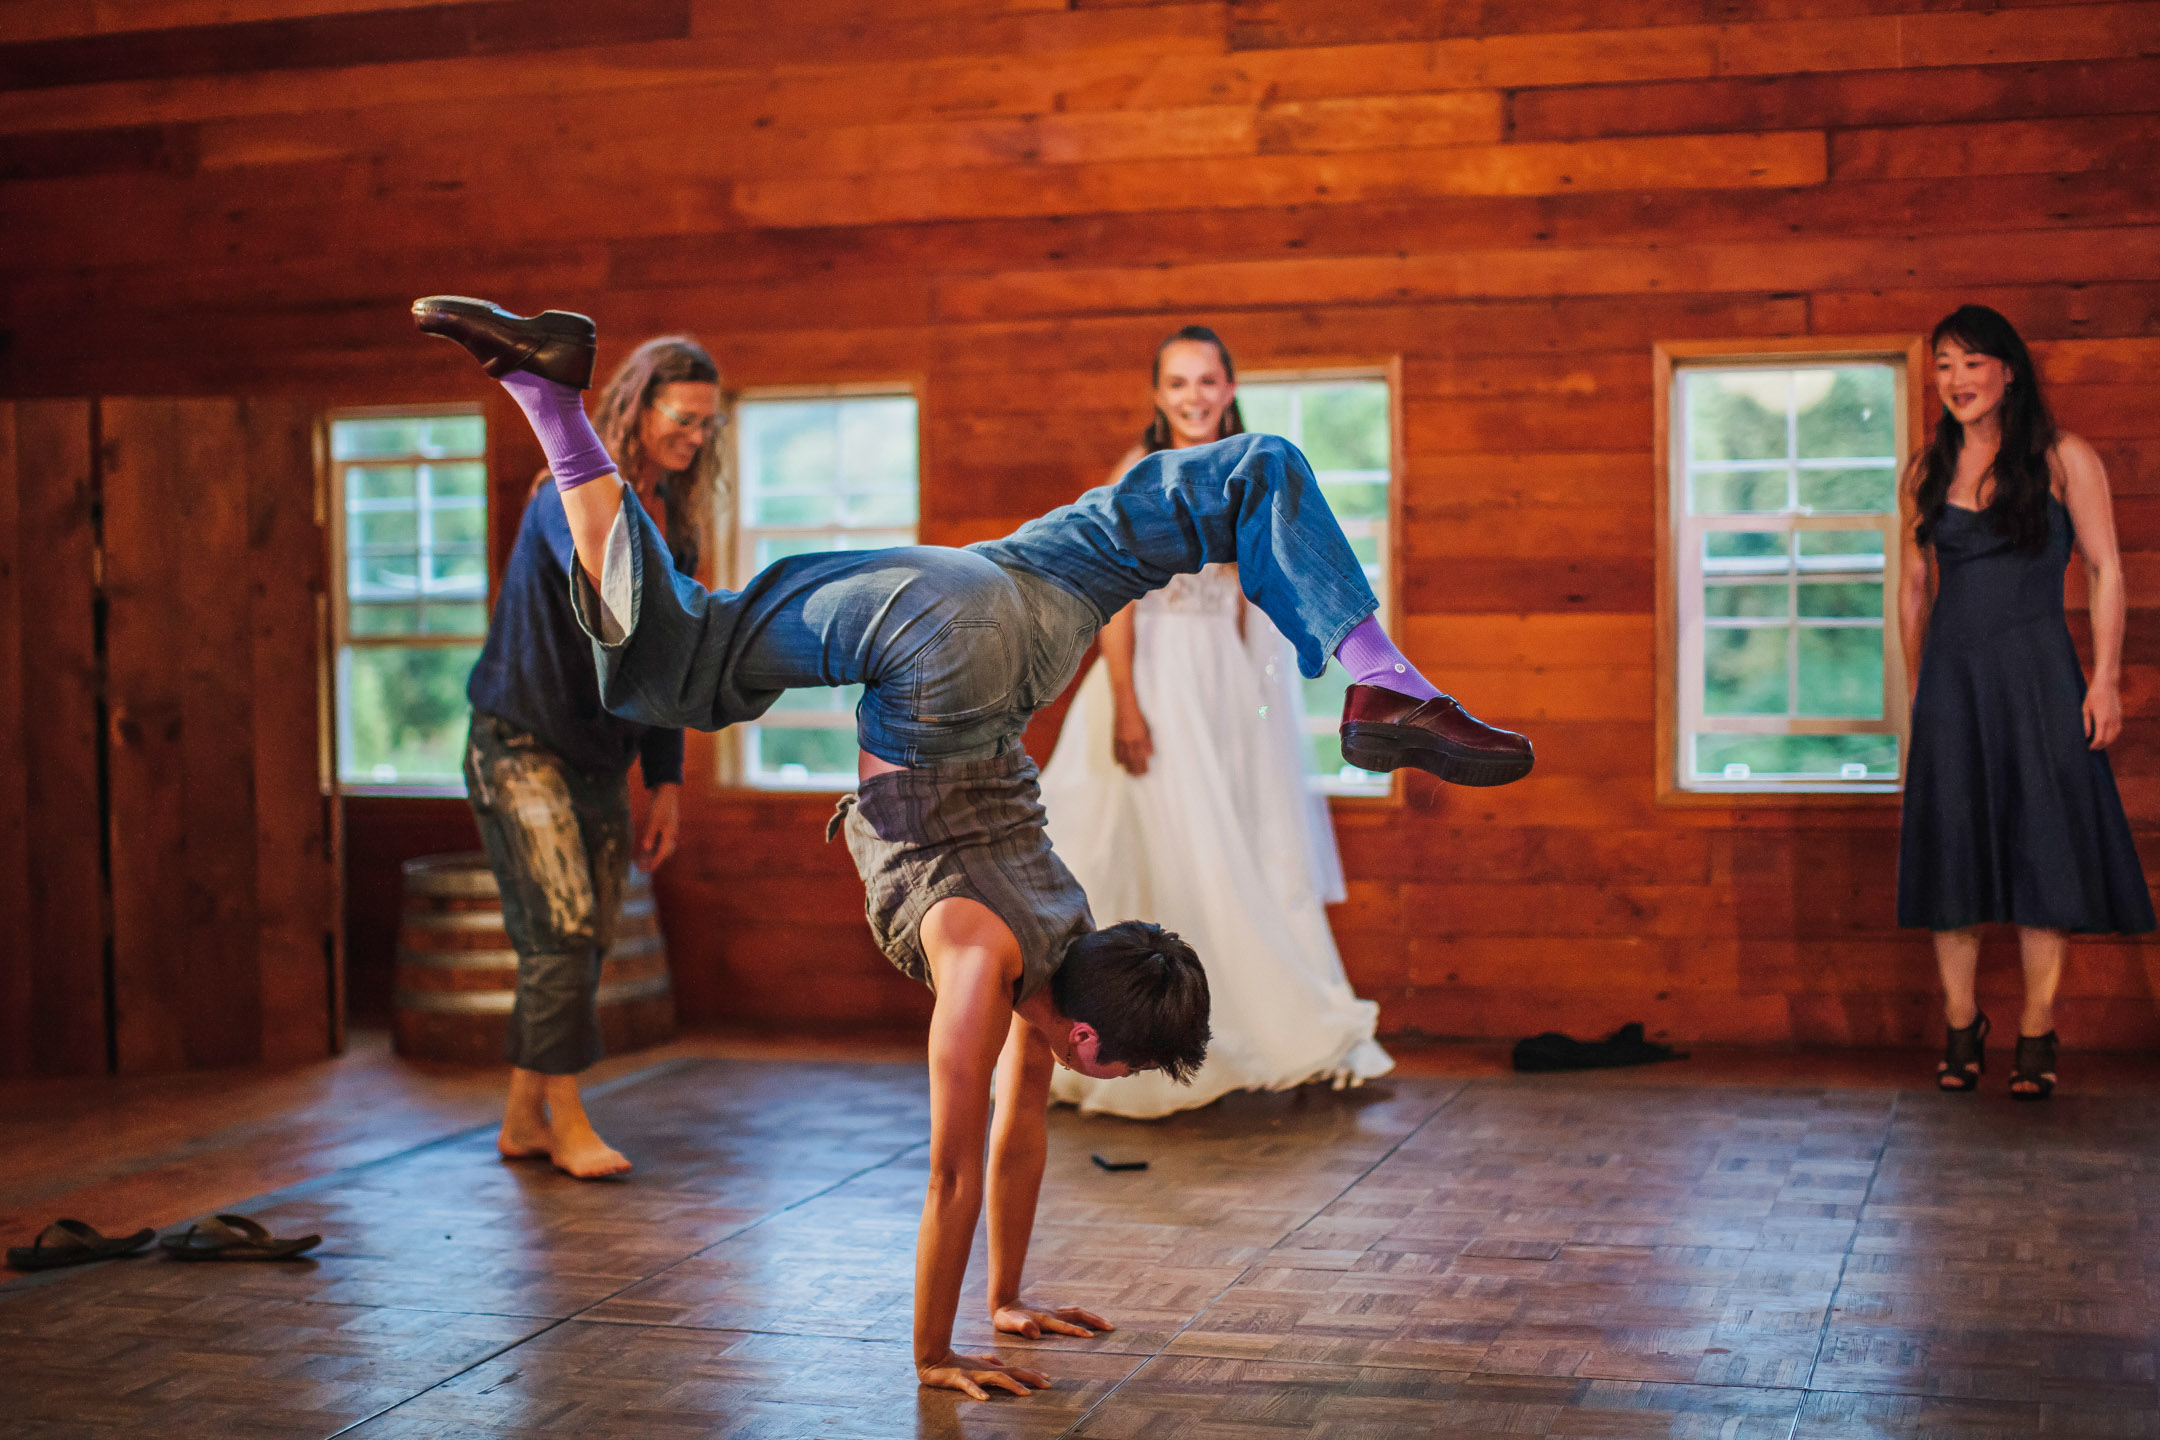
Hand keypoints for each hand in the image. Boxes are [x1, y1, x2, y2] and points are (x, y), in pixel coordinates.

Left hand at [634, 782, 680, 869]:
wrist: (666, 792)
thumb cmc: (660, 805)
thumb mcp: (654, 820)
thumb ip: (650, 834)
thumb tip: (646, 848)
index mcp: (670, 834)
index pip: (662, 853)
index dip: (655, 862)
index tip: (647, 870)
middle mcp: (669, 835)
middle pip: (662, 853)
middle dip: (652, 861)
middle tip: (641, 869)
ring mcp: (666, 832)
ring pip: (659, 848)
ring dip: (650, 856)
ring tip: (640, 863)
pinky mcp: (662, 828)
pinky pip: (657, 842)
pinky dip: (651, 848)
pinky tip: (643, 852)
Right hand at [917, 1349, 1050, 1400]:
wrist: (934, 1360)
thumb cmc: (957, 1363)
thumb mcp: (977, 1363)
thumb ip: (990, 1361)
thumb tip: (1001, 1363)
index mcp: (991, 1368)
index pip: (1015, 1370)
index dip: (1031, 1374)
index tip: (1048, 1380)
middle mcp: (986, 1370)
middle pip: (1012, 1373)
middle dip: (1030, 1378)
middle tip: (1047, 1385)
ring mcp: (974, 1374)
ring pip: (996, 1379)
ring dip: (1012, 1385)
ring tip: (1025, 1393)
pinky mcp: (960, 1379)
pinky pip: (970, 1386)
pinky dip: (978, 1391)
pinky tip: (986, 1398)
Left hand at [994, 1302, 1114, 1339]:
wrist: (1003, 1302)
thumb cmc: (1005, 1317)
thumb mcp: (1008, 1323)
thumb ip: (1021, 1326)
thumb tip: (1033, 1333)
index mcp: (1044, 1319)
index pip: (1065, 1326)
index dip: (1077, 1331)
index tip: (1091, 1336)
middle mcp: (1052, 1314)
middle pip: (1078, 1315)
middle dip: (1095, 1321)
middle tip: (1110, 1327)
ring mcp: (1053, 1311)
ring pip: (1077, 1312)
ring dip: (1092, 1317)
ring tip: (1106, 1324)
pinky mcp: (1052, 1312)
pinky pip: (1072, 1313)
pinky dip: (1083, 1315)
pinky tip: (1087, 1318)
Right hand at [1111, 703, 1152, 775]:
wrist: (1125, 706)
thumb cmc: (1138, 716)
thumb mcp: (1147, 728)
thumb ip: (1149, 742)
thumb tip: (1150, 754)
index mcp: (1140, 738)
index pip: (1142, 757)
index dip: (1143, 766)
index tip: (1145, 772)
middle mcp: (1130, 741)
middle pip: (1132, 760)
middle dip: (1136, 769)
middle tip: (1138, 776)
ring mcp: (1121, 740)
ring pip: (1124, 757)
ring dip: (1126, 767)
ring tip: (1129, 773)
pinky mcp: (1115, 738)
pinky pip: (1115, 751)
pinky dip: (1117, 759)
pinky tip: (1119, 764)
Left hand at [2085, 679, 2123, 749]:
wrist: (2107, 684)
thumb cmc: (2093, 694)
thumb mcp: (2085, 708)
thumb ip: (2086, 724)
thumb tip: (2086, 736)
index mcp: (2102, 720)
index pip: (2100, 739)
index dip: (2095, 745)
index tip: (2089, 748)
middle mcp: (2112, 720)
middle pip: (2109, 739)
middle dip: (2101, 745)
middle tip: (2093, 748)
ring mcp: (2118, 717)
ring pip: (2116, 735)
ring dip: (2108, 741)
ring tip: (2100, 744)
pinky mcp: (2120, 715)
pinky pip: (2118, 729)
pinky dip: (2114, 735)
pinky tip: (2107, 735)